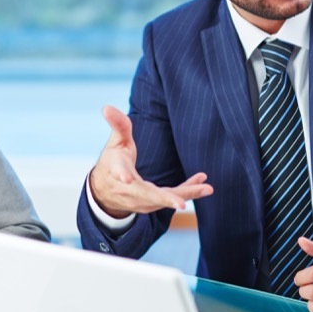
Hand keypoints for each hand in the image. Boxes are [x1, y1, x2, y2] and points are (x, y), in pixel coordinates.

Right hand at [88, 105, 212, 217]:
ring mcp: (140, 201)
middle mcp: (128, 190)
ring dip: (186, 194)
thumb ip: (118, 125)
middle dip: (165, 198)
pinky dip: (188, 192)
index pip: (118, 172)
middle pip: (147, 195)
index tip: (127, 178)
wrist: (105, 192)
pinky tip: (204, 184)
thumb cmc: (112, 163)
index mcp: (116, 170)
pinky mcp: (152, 205)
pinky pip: (172, 198)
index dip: (122, 174)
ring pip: (164, 200)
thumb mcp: (114, 143)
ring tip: (206, 188)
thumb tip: (107, 107)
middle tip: (181, 203)